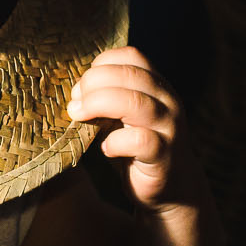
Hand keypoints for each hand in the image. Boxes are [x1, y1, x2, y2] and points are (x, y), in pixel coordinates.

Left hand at [67, 47, 204, 212]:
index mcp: (156, 85)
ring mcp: (169, 127)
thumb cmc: (137, 147)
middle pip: (130, 74)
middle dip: (93, 84)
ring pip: (135, 102)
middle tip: (74, 104)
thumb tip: (73, 90)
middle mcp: (167, 100)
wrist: (171, 188)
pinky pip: (139, 140)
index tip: (80, 88)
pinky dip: (116, 142)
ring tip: (79, 117)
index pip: (131, 56)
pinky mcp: (164, 155)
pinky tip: (106, 149)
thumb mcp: (121, 115)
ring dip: (98, 105)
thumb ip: (105, 98)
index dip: (100, 66)